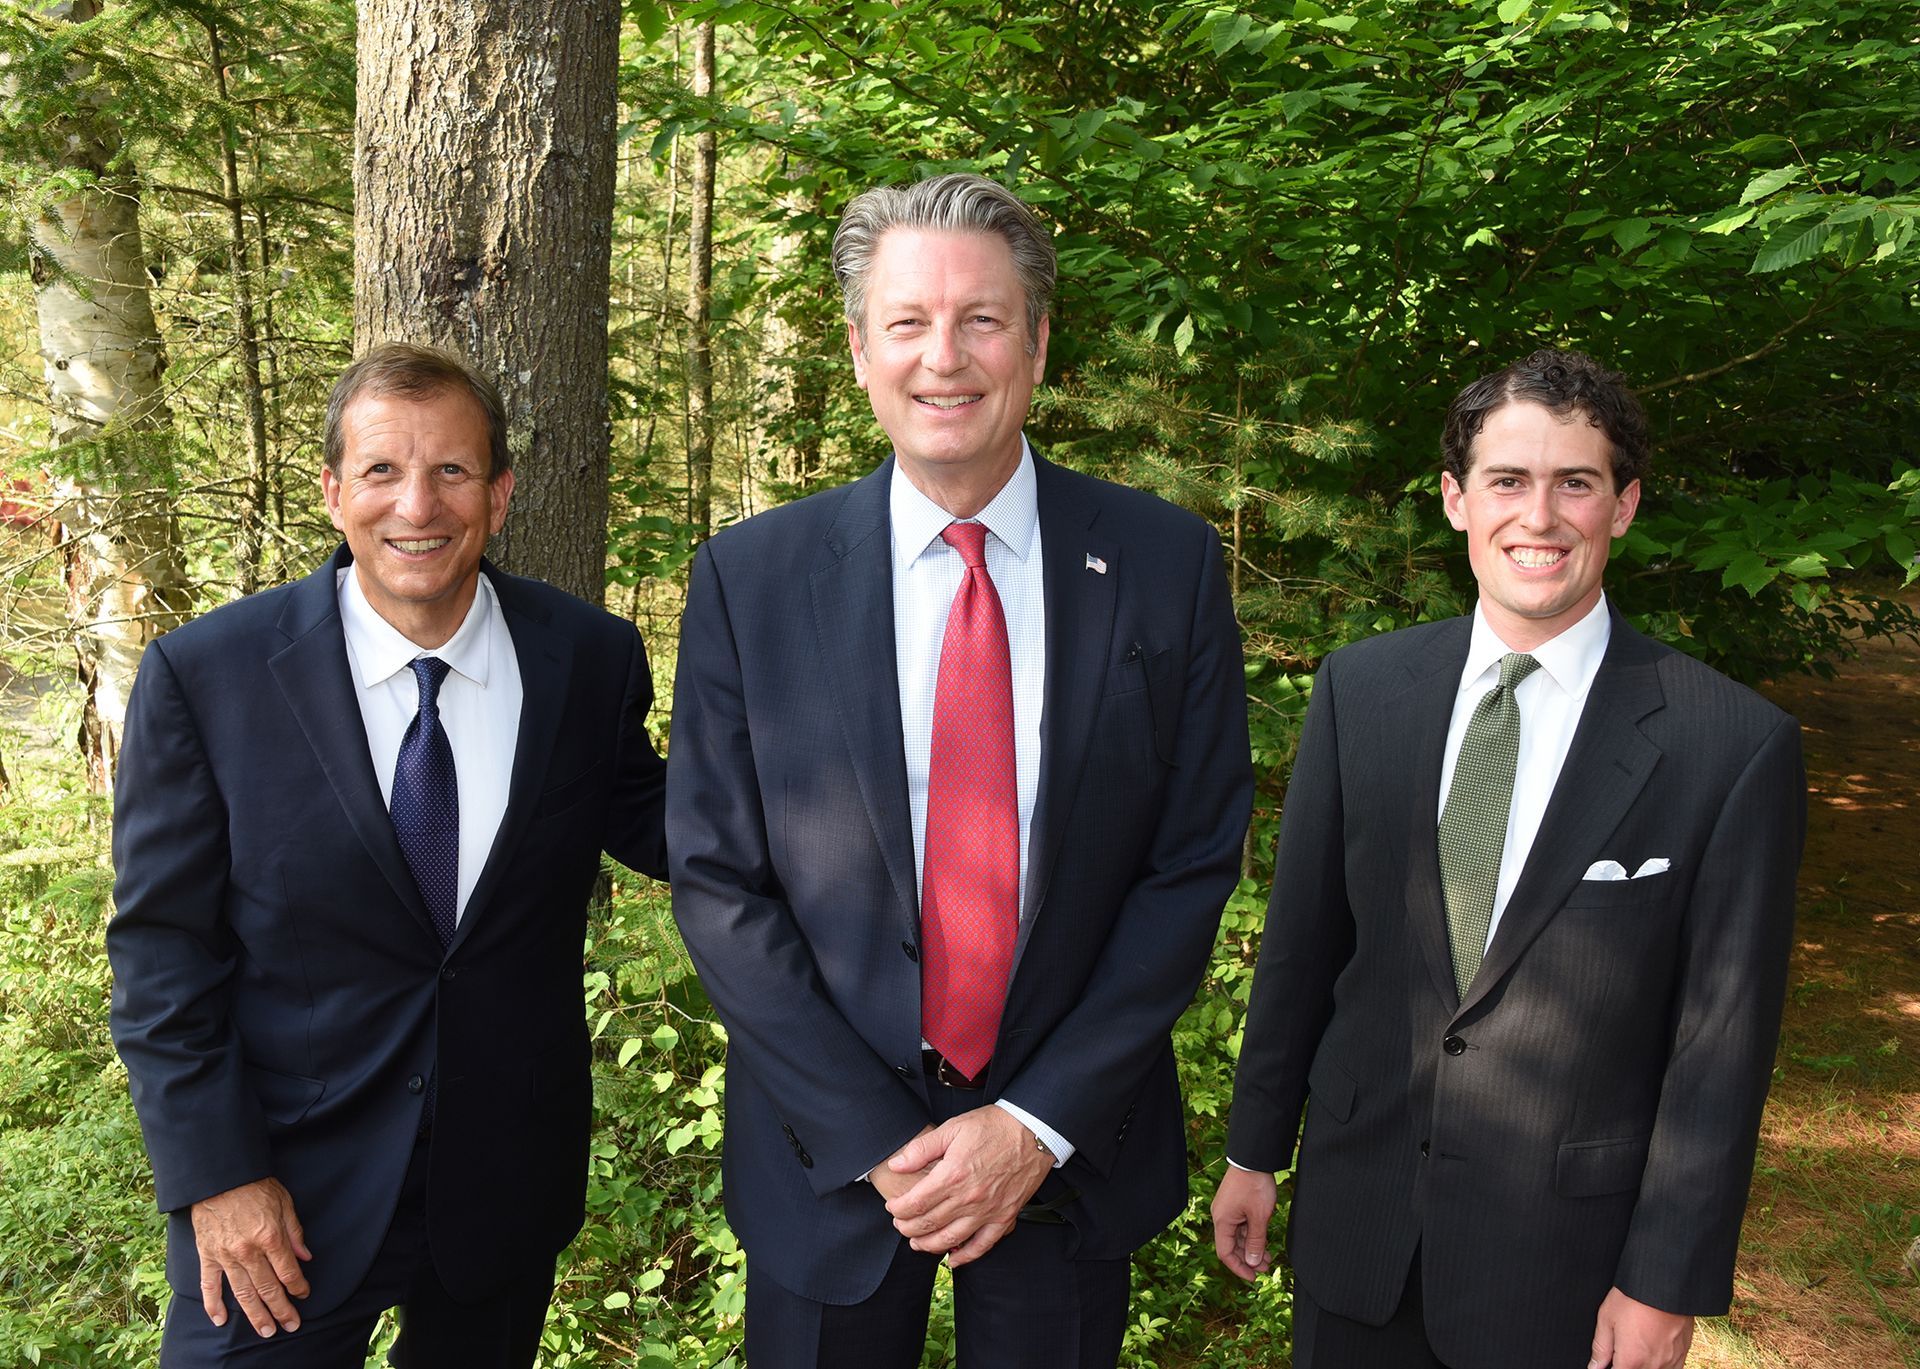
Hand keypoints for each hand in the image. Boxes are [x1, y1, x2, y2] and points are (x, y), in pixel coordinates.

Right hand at [189, 1178, 312, 1336]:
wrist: (219, 1177)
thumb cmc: (255, 1186)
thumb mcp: (284, 1203)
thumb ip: (294, 1232)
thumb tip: (305, 1257)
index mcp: (270, 1237)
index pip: (288, 1271)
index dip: (298, 1286)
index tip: (304, 1295)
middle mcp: (248, 1251)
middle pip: (268, 1288)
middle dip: (281, 1309)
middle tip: (290, 1325)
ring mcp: (225, 1256)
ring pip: (242, 1293)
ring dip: (255, 1315)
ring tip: (266, 1331)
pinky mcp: (207, 1255)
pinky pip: (209, 1285)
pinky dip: (213, 1304)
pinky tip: (220, 1320)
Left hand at [883, 1106, 1053, 1266]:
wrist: (1032, 1130)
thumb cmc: (993, 1127)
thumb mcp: (953, 1128)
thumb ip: (921, 1149)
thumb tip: (896, 1165)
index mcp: (952, 1175)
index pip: (915, 1203)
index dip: (898, 1209)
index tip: (892, 1207)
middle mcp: (968, 1198)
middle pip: (928, 1224)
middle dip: (907, 1228)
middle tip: (900, 1224)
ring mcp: (987, 1211)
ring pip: (950, 1240)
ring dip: (928, 1245)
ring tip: (916, 1242)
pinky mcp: (1004, 1217)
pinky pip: (982, 1246)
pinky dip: (965, 1256)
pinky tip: (953, 1259)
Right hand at [1210, 1165, 1278, 1279]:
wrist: (1254, 1159)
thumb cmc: (1255, 1185)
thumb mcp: (1259, 1217)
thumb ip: (1255, 1242)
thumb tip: (1251, 1262)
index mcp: (1222, 1221)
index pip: (1225, 1253)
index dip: (1238, 1268)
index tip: (1253, 1278)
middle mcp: (1221, 1217)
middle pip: (1231, 1246)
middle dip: (1247, 1259)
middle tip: (1265, 1268)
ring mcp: (1228, 1210)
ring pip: (1237, 1237)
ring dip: (1251, 1248)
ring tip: (1267, 1257)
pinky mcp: (1235, 1205)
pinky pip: (1241, 1226)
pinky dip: (1251, 1236)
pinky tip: (1263, 1242)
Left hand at [1588, 1286, 1693, 1368]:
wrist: (1665, 1283)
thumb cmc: (1634, 1297)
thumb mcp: (1607, 1318)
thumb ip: (1601, 1347)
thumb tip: (1595, 1366)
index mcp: (1632, 1360)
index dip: (1610, 1367)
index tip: (1610, 1360)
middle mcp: (1653, 1365)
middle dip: (1627, 1364)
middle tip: (1623, 1348)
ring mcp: (1671, 1361)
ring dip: (1643, 1365)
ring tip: (1637, 1346)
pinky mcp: (1683, 1353)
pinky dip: (1661, 1365)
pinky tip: (1652, 1350)